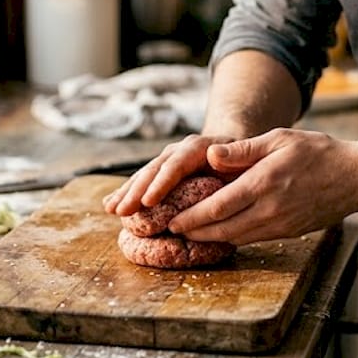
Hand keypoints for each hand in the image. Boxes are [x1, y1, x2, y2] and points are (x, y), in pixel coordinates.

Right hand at [102, 133, 238, 215]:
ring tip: (111, 209)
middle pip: (155, 169)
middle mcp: (179, 151)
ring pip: (144, 175)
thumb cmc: (245, 160)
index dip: (162, 182)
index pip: (177, 163)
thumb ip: (235, 155)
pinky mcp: (161, 172)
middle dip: (136, 191)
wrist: (235, 148)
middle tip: (123, 211)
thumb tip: (214, 155)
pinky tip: (110, 205)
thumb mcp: (247, 155)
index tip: (148, 201)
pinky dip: (126, 193)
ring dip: (126, 192)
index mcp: (199, 147)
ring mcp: (167, 160)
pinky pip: (141, 182)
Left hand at [166, 128, 357, 244]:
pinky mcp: (287, 232)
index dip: (192, 217)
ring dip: (211, 238)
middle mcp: (270, 209)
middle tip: (172, 230)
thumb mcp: (280, 139)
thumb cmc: (316, 152)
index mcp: (264, 183)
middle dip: (194, 232)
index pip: (219, 206)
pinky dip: (232, 238)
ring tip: (190, 234)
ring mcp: (280, 224)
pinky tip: (220, 232)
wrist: (354, 178)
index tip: (172, 219)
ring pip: (236, 238)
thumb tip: (211, 156)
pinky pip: (252, 238)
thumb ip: (243, 150)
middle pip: (223, 229)